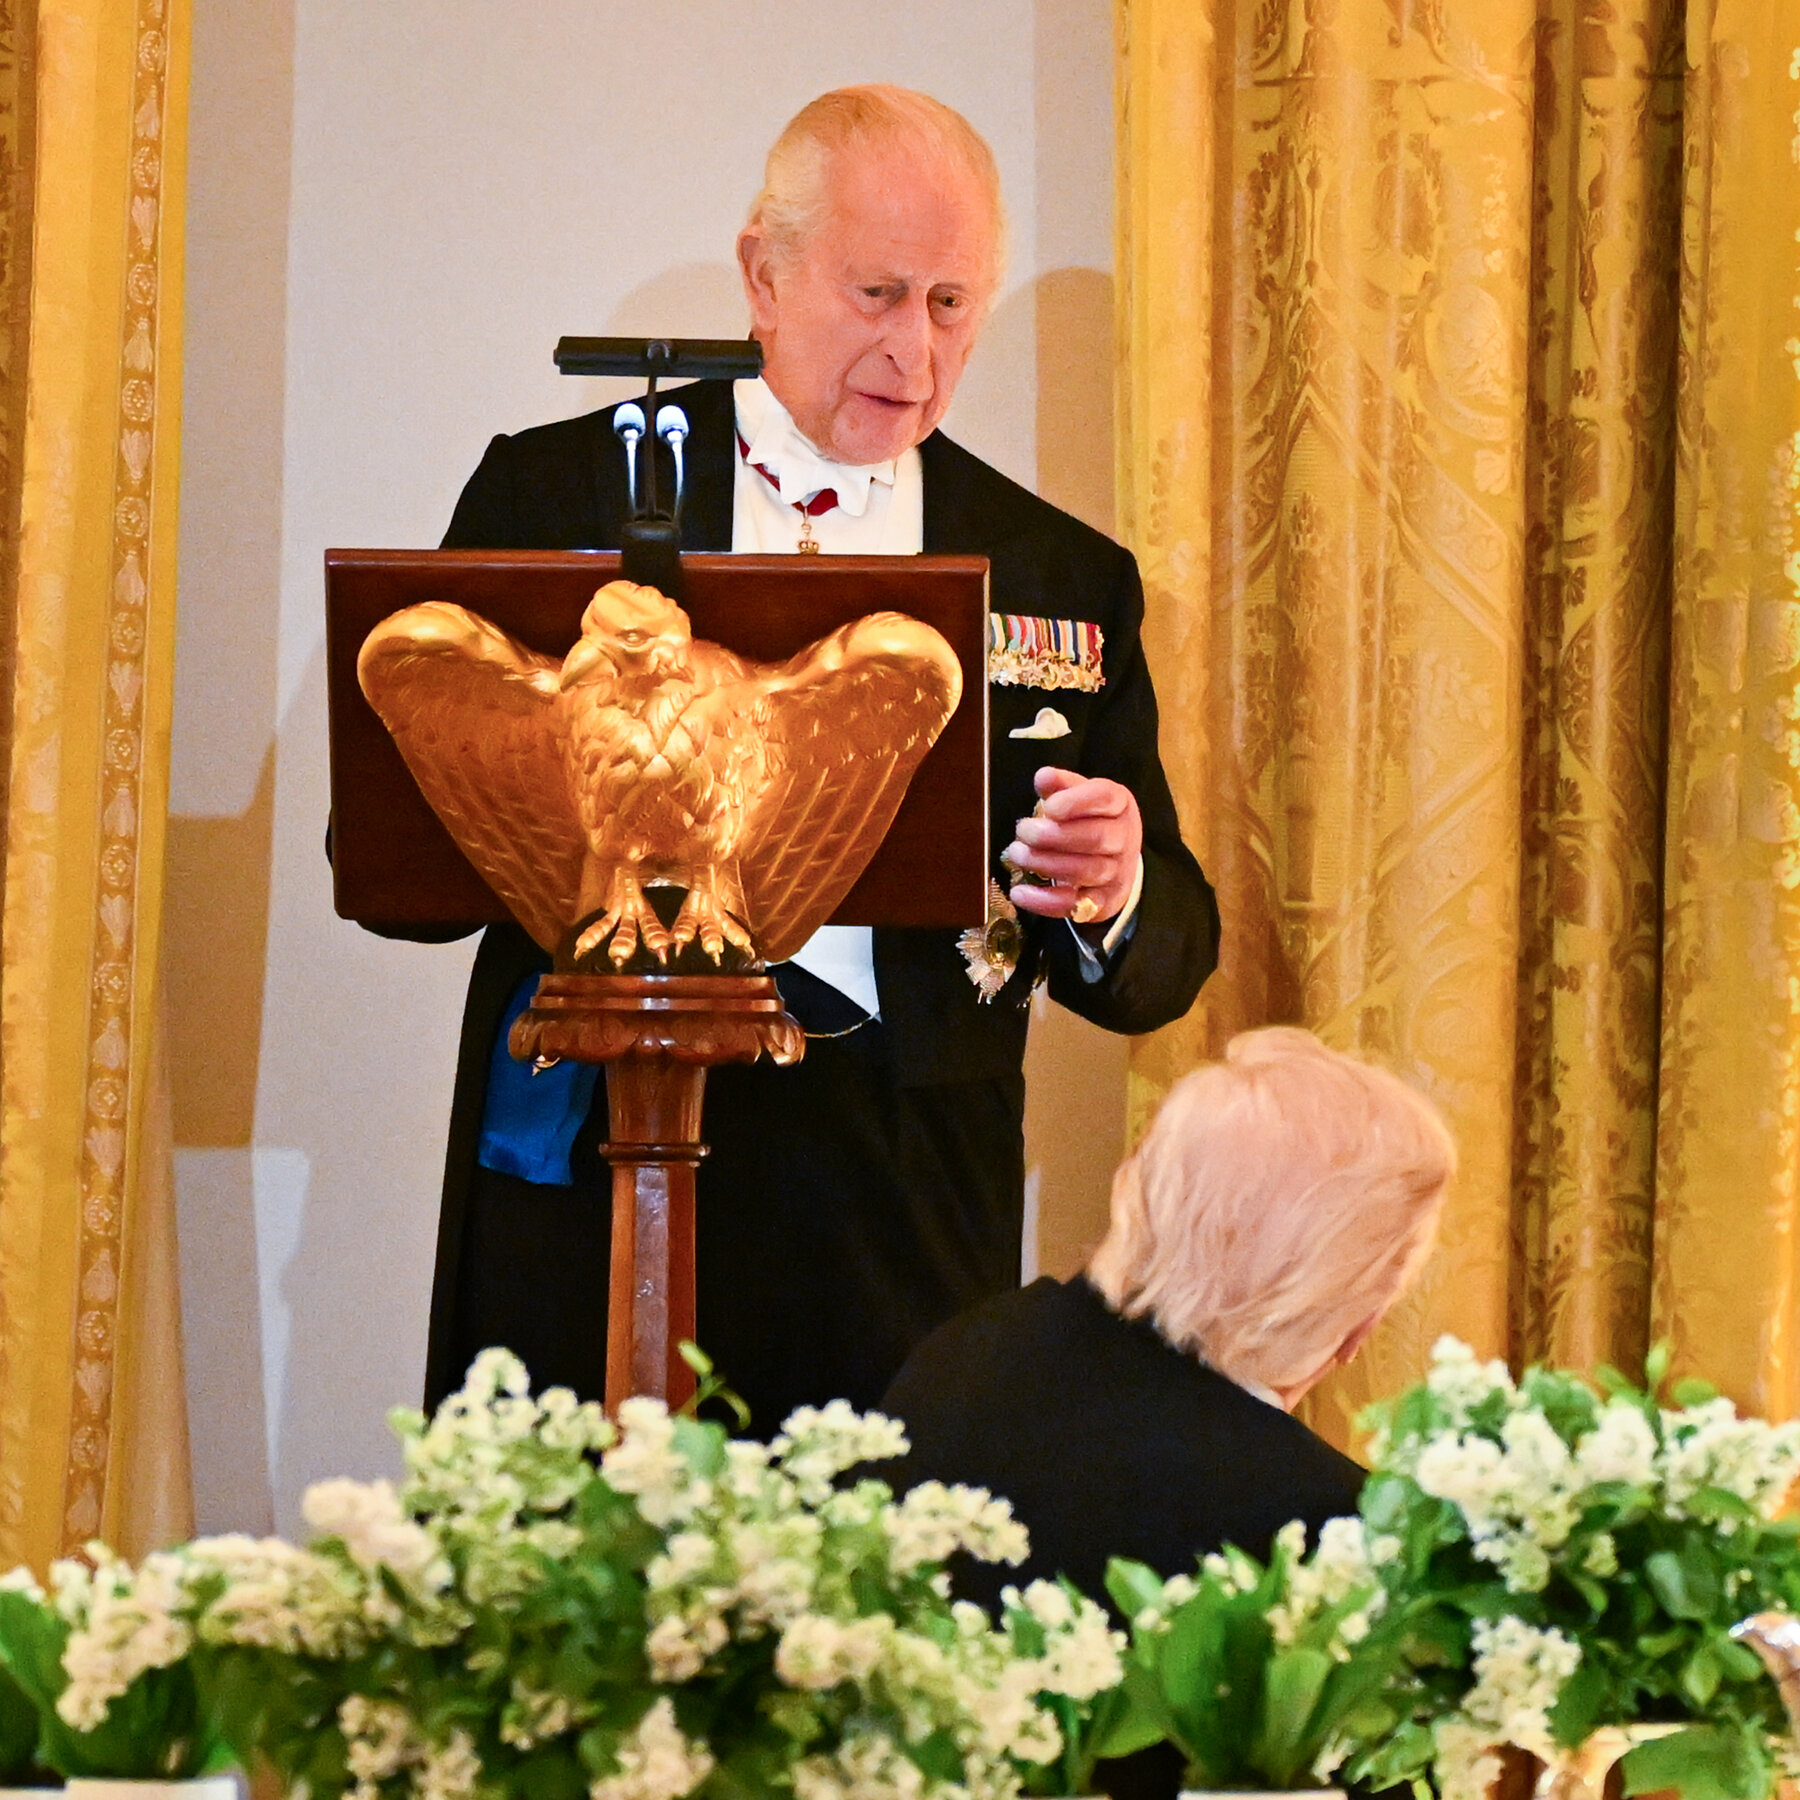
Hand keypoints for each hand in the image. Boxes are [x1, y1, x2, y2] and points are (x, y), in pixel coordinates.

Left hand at [1005, 767, 1142, 923]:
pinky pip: (1076, 905)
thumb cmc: (1088, 821)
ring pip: (1086, 871)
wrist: (1115, 861)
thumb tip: (1043, 777)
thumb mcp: (1078, 796)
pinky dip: (1045, 901)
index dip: (1077, 802)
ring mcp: (1117, 873)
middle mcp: (1124, 838)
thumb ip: (1060, 786)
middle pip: (1096, 838)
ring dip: (1046, 864)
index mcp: (1119, 805)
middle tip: (1023, 831)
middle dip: (1054, 836)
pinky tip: (1020, 893)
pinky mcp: (1103, 902)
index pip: (1105, 798)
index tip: (1049, 807)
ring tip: (1017, 854)